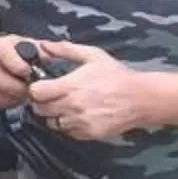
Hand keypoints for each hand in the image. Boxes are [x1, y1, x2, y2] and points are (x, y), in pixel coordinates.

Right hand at [0, 31, 38, 111]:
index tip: (30, 73)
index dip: (23, 70)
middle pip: (5, 84)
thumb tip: (55, 57)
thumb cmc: (4, 49)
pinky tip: (11, 95)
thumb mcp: (23, 42)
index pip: (10, 61)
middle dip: (21, 90)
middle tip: (30, 89)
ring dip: (14, 98)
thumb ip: (39, 50)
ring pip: (0, 96)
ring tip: (21, 92)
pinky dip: (6, 102)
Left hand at [23, 39, 165, 138]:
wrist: (141, 98)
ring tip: (65, 106)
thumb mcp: (93, 55)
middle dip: (42, 103)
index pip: (36, 93)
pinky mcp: (89, 134)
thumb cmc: (117, 75)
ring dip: (54, 116)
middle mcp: (73, 106)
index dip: (35, 90)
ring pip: (52, 123)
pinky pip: (68, 132)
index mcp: (71, 86)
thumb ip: (66, 50)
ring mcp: (81, 122)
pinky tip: (77, 115)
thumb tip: (44, 45)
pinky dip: (68, 125)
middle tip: (51, 97)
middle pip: (40, 110)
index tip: (41, 86)